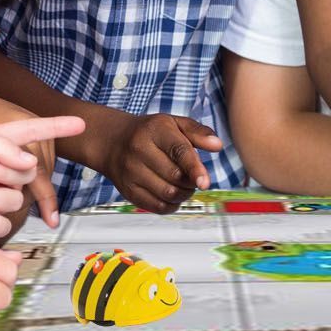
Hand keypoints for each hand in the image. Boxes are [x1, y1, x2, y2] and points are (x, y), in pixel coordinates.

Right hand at [101, 113, 223, 213]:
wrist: (113, 141)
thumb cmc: (150, 132)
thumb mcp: (174, 123)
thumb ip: (198, 132)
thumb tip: (217, 145)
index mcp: (156, 130)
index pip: (178, 151)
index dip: (194, 168)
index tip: (205, 182)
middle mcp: (140, 150)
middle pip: (175, 176)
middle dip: (191, 180)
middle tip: (194, 175)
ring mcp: (131, 172)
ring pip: (168, 194)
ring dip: (184, 194)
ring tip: (184, 184)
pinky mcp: (128, 191)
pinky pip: (157, 207)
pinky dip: (172, 205)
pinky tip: (173, 194)